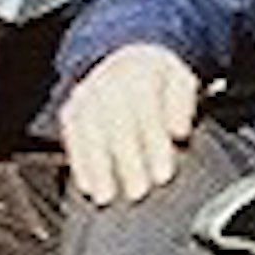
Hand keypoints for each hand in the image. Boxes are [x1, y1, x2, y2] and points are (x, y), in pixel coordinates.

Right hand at [59, 39, 203, 203]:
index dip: (155, 145)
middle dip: (127, 161)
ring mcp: (87, 95)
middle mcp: (110, 82)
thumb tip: (179, 130)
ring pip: (90, 133)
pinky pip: (72, 138)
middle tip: (137, 192)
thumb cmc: (156, 79)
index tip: (163, 175)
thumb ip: (182, 103)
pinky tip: (88, 186)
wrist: (124, 57)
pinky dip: (79, 163)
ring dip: (98, 167)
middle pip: (117, 124)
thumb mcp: (180, 79)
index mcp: (141, 72)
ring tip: (107, 197)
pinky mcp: (72, 110)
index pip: (147, 111)